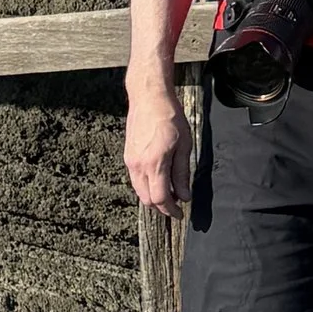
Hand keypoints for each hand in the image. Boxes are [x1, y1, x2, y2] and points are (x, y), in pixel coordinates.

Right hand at [125, 79, 191, 213]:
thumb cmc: (170, 117)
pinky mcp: (127, 156)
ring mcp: (130, 161)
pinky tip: (159, 179)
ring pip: (139, 191)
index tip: (180, 214)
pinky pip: (135, 180)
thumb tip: (184, 195)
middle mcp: (138, 165)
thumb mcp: (184, 145)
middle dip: (162, 206)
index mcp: (154, 164)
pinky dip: (146, 186)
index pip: (160, 198)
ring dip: (153, 196)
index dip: (171, 210)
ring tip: (170, 192)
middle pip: (147, 199)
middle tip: (176, 205)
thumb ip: (182, 173)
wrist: (149, 98)